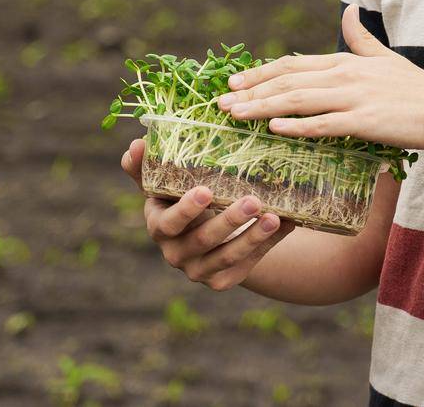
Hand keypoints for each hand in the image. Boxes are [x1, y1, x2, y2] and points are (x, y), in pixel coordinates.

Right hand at [120, 137, 297, 290]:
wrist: (205, 234)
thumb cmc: (182, 198)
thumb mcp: (164, 182)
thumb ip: (147, 165)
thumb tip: (136, 144)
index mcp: (159, 226)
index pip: (169, 223)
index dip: (186, 210)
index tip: (206, 191)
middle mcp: (175, 253)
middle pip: (204, 240)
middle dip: (229, 221)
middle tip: (252, 200)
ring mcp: (199, 270)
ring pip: (228, 255)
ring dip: (253, 236)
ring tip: (275, 216)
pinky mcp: (223, 280)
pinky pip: (248, 263)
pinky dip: (269, 243)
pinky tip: (286, 223)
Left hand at [213, 4, 423, 152]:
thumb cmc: (417, 89)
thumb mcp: (385, 57)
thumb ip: (360, 37)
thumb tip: (348, 10)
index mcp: (345, 61)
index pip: (292, 64)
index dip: (260, 73)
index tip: (234, 83)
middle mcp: (345, 74)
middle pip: (288, 81)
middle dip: (250, 91)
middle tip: (220, 102)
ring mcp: (355, 97)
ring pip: (299, 101)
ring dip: (263, 108)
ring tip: (235, 115)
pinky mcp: (366, 120)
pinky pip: (325, 124)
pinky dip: (298, 126)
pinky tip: (275, 129)